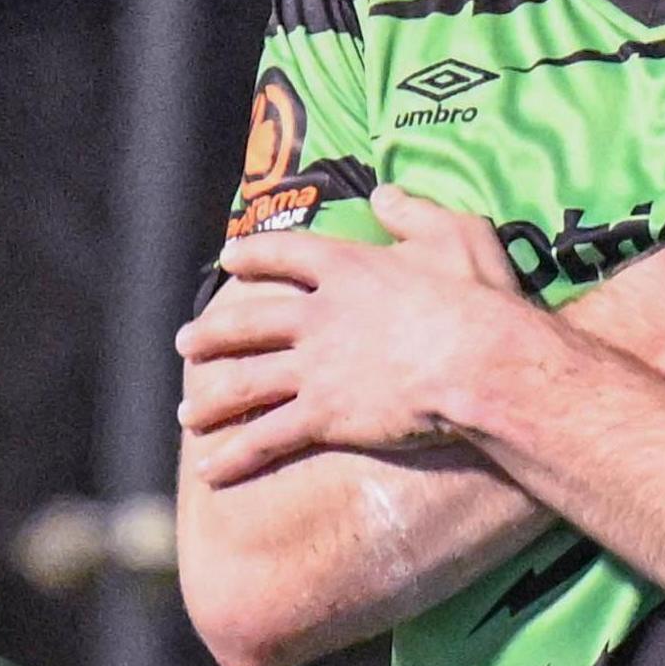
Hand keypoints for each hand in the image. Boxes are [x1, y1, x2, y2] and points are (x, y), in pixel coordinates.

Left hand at [178, 184, 533, 484]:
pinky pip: (268, 438)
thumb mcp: (455, 234)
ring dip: (211, 399)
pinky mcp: (323, 415)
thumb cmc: (476, 299)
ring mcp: (315, 368)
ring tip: (186, 412)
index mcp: (347, 268)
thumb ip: (414, 212)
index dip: (254, 254)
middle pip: (248, 323)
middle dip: (212, 334)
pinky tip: (211, 471)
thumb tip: (385, 194)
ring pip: (246, 383)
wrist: (479, 363)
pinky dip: (236, 455)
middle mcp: (318, 316)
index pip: (286, 254)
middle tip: (185, 342)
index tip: (229, 257)